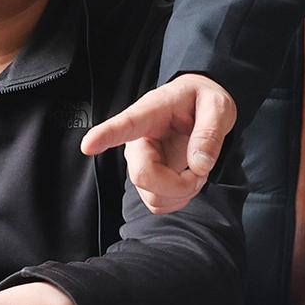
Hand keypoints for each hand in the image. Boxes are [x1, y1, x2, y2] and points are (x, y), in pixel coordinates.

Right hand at [80, 73, 236, 213]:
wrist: (199, 107)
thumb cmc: (202, 101)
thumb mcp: (217, 105)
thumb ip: (209, 132)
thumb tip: (198, 165)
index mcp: (150, 114)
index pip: (124, 125)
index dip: (104, 136)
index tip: (88, 145)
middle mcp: (138, 141)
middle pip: (143, 175)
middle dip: (179, 184)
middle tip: (202, 170)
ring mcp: (140, 163)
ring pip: (152, 196)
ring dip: (182, 193)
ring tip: (197, 170)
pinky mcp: (148, 180)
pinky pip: (158, 204)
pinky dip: (179, 199)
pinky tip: (188, 180)